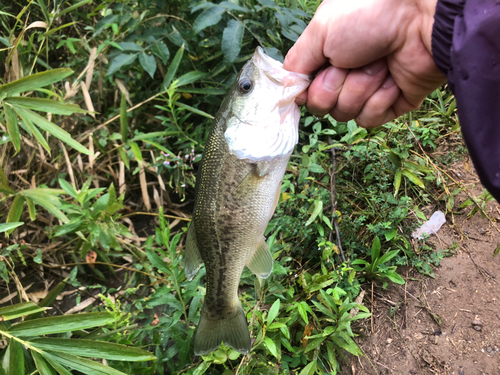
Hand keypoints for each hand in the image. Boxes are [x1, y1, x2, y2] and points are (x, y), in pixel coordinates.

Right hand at [283, 0, 446, 127]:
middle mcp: (344, 74)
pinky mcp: (391, 104)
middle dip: (334, 85)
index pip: (303, 89)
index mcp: (326, 56)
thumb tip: (287, 91)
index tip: (311, 77)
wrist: (421, 18)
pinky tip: (392, 79)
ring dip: (360, 87)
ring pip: (345, 113)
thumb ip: (296, 62)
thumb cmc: (368, 15)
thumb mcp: (320, 31)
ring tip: (379, 64)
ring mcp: (368, 90)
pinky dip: (380, 99)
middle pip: (321, 105)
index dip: (306, 88)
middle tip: (352, 61)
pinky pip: (369, 119)